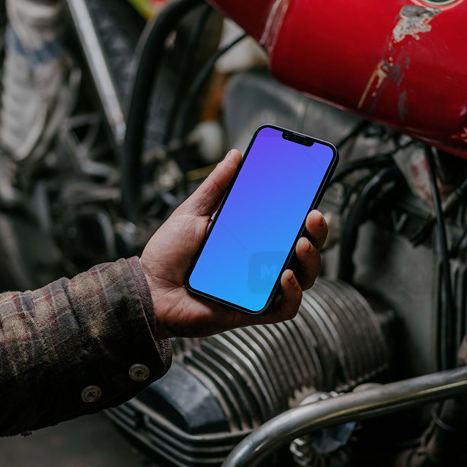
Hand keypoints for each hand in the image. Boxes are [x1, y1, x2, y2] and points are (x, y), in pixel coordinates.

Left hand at [140, 149, 327, 338]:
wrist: (148, 289)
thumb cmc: (168, 256)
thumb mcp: (193, 212)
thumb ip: (216, 185)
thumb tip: (236, 156)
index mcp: (252, 239)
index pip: (290, 225)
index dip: (307, 212)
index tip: (312, 192)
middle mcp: (261, 264)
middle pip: (306, 251)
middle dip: (318, 233)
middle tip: (313, 217)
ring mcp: (259, 287)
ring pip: (304, 278)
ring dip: (310, 260)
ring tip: (300, 244)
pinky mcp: (253, 311)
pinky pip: (286, 307)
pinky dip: (293, 293)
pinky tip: (284, 276)